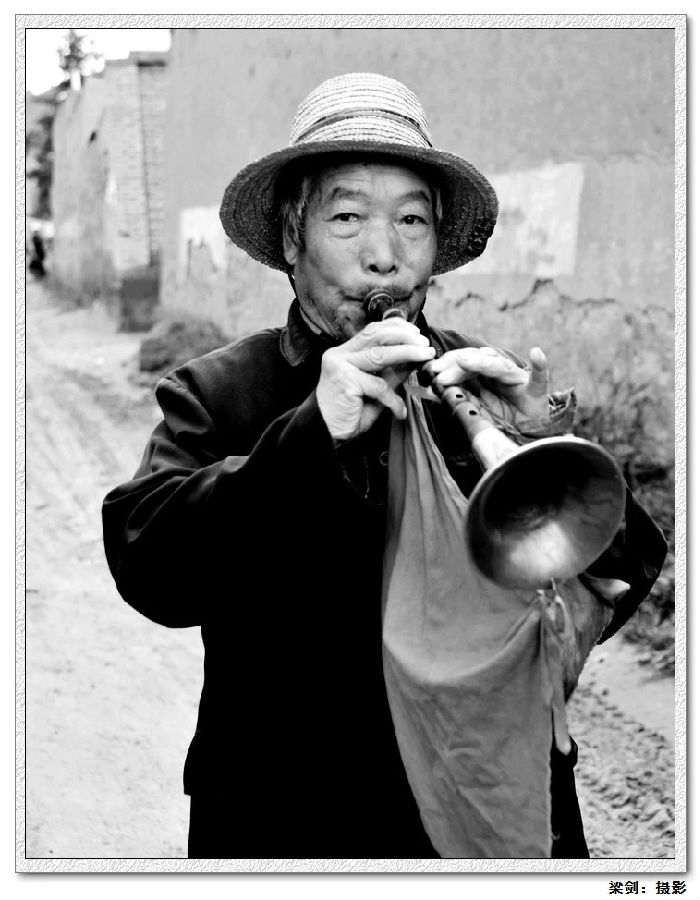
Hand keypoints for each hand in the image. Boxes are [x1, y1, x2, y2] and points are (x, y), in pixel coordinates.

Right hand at [317, 319, 435, 441]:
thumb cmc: (350, 412)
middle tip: (425, 345)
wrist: (328, 435)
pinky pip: (378, 386)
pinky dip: (393, 398)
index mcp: (344, 352)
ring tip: (425, 357)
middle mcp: (339, 355)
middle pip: (376, 335)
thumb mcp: (375, 388)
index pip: (372, 330)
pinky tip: (399, 410)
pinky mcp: (345, 381)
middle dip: (405, 337)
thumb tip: (415, 358)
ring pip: (380, 355)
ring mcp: (340, 366)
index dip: (396, 327)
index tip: (416, 333)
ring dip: (407, 353)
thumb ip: (391, 372)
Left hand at [424, 345, 549, 427]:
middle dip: (457, 364)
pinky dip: (540, 365)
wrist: (528, 439)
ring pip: (501, 365)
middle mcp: (502, 373)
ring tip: (464, 361)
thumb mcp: (475, 413)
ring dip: (482, 362)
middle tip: (438, 371)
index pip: (466, 362)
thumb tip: (435, 389)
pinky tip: (536, 353)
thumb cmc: (502, 424)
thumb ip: (459, 400)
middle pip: (480, 359)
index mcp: (486, 376)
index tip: (430, 370)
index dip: (448, 364)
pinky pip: (540, 377)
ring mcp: (519, 380)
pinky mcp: (536, 391)